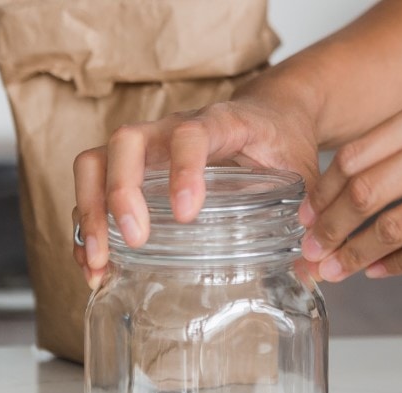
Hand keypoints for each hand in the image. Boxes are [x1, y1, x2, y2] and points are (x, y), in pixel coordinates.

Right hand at [73, 96, 319, 288]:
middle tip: (135, 241)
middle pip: (127, 142)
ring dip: (90, 212)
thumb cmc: (283, 141)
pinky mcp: (134, 168)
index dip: (184, 169)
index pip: (192, 134)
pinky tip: (95, 265)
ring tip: (98, 264)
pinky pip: (94, 186)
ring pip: (97, 161)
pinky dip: (87, 226)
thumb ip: (310, 214)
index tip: (187, 213)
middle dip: (121, 192)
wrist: (272, 114)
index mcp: (222, 123)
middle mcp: (174, 128)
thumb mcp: (304, 173)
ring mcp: (149, 147)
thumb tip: (313, 270)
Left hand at [299, 93, 401, 281]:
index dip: (322, 193)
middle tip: (310, 253)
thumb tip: (350, 195)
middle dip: (328, 229)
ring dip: (353, 255)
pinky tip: (376, 272)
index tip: (305, 218)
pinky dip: (393, 266)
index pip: (356, 154)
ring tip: (335, 271)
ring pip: (389, 226)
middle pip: (363, 190)